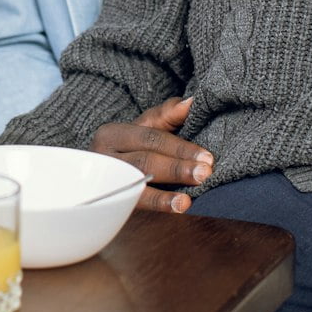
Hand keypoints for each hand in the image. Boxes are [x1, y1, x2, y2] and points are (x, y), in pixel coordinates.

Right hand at [90, 97, 212, 213]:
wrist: (104, 174)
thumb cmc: (131, 147)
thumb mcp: (144, 128)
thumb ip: (168, 115)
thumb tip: (190, 103)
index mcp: (112, 134)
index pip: (150, 138)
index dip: (180, 148)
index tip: (207, 157)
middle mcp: (104, 158)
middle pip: (144, 162)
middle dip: (176, 168)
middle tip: (204, 173)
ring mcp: (105, 181)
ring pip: (137, 185)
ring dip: (164, 194)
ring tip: (187, 201)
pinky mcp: (110, 202)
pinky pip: (134, 204)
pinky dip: (157, 204)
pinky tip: (176, 208)